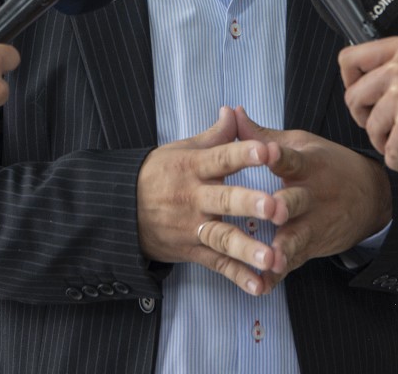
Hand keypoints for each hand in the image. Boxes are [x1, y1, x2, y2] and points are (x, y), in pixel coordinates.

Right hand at [137, 106, 281, 295]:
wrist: (121, 209)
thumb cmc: (158, 174)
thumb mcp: (181, 149)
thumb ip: (214, 135)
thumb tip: (234, 112)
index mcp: (193, 167)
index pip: (221, 158)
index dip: (244, 154)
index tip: (268, 151)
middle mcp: (194, 197)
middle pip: (224, 200)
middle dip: (250, 204)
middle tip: (276, 207)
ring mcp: (192, 227)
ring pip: (222, 238)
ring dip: (248, 249)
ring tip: (273, 257)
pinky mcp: (192, 251)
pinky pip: (217, 265)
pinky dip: (238, 276)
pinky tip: (260, 285)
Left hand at [232, 107, 389, 281]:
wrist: (372, 197)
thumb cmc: (327, 165)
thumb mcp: (300, 144)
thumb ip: (261, 134)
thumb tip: (230, 112)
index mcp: (307, 164)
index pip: (291, 158)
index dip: (278, 155)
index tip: (266, 152)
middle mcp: (311, 195)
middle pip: (296, 200)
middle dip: (284, 206)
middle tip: (273, 211)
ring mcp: (313, 224)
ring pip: (297, 237)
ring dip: (283, 248)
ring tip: (270, 259)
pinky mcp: (311, 247)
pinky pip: (293, 263)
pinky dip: (277, 276)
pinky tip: (261, 285)